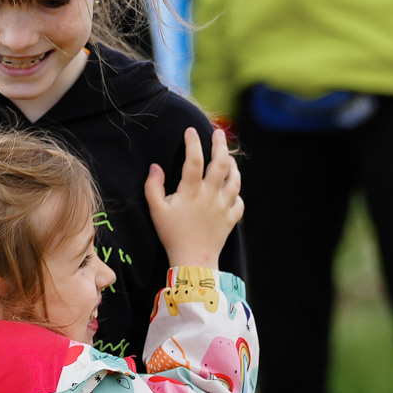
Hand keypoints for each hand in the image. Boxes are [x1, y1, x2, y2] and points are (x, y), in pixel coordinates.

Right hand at [145, 125, 244, 268]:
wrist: (192, 260)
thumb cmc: (172, 235)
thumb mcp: (156, 211)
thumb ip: (153, 187)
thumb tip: (155, 167)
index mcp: (191, 192)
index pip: (194, 160)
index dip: (193, 143)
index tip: (190, 131)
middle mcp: (210, 195)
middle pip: (221, 163)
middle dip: (220, 144)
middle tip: (217, 133)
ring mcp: (223, 206)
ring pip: (235, 179)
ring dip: (233, 165)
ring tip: (228, 157)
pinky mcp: (231, 218)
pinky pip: (239, 201)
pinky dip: (236, 192)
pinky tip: (231, 188)